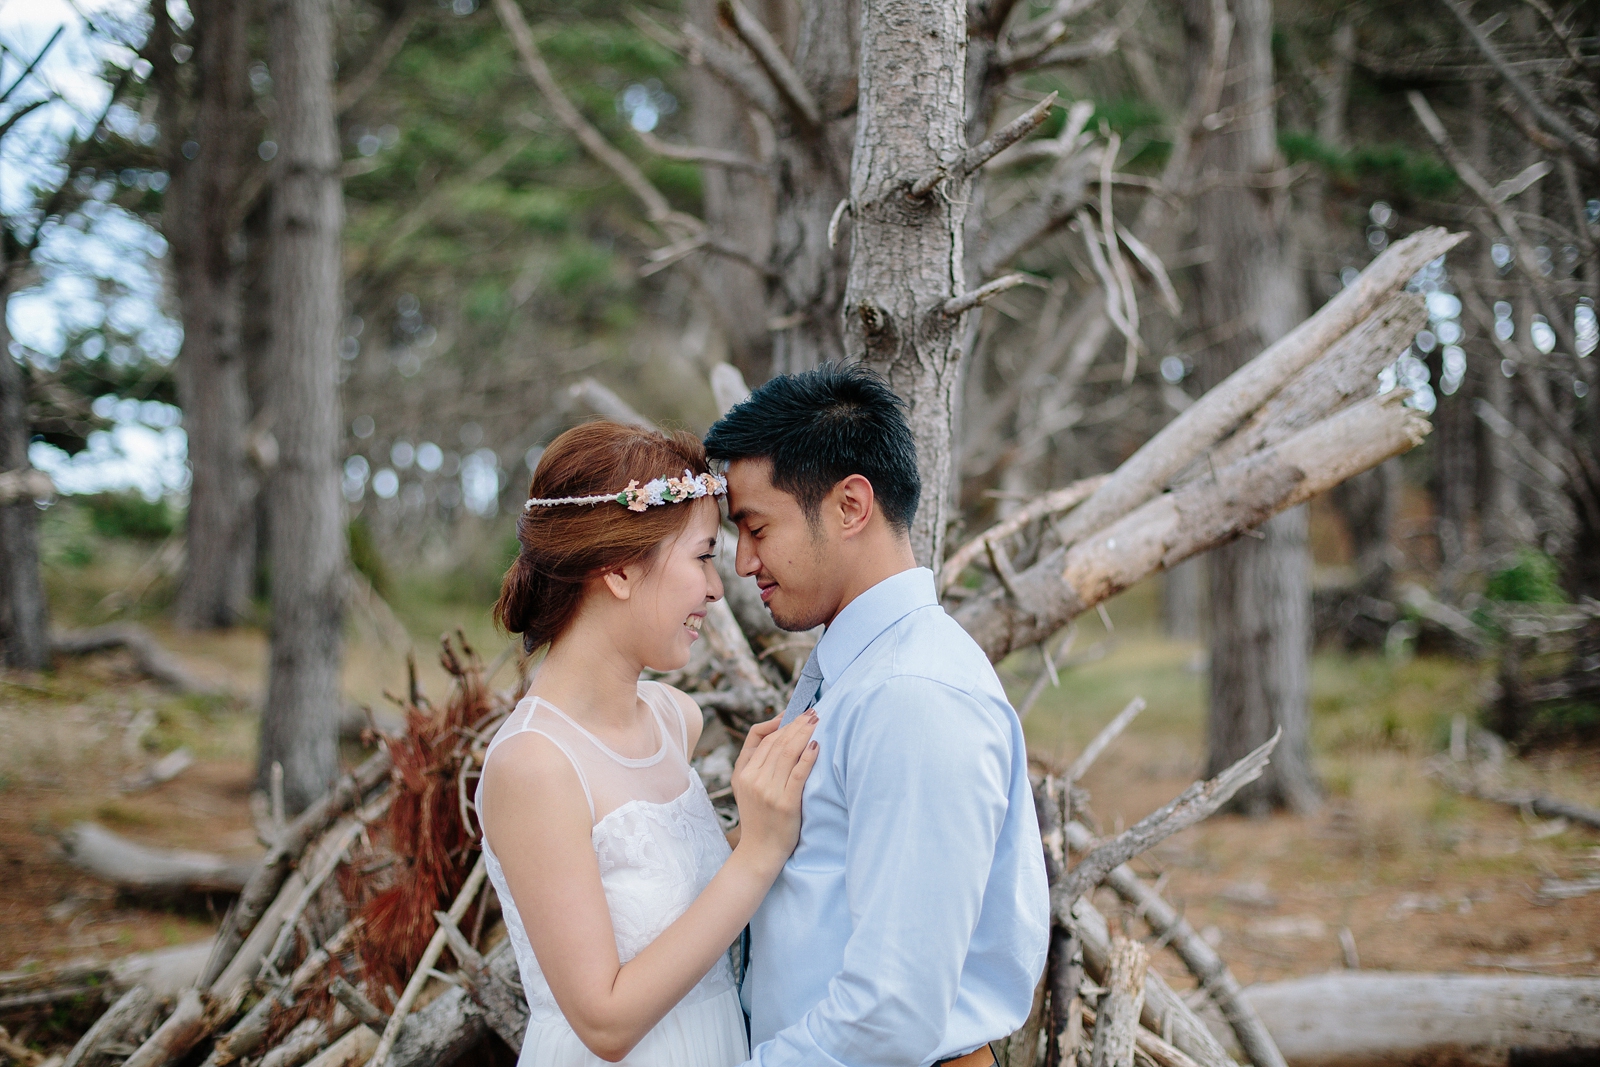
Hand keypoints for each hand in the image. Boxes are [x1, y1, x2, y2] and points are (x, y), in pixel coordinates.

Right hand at [730, 710, 818, 874]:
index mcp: (743, 774)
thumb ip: (755, 763)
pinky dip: (808, 757)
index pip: (763, 739)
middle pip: (777, 742)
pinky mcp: (785, 803)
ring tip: (818, 721)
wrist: (759, 852)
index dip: (780, 723)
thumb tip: (777, 734)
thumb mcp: (744, 789)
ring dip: (804, 733)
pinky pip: (798, 773)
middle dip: (796, 724)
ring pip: (788, 753)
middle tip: (813, 711)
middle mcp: (753, 779)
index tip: (796, 714)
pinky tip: (817, 745)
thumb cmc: (758, 818)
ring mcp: (769, 791)